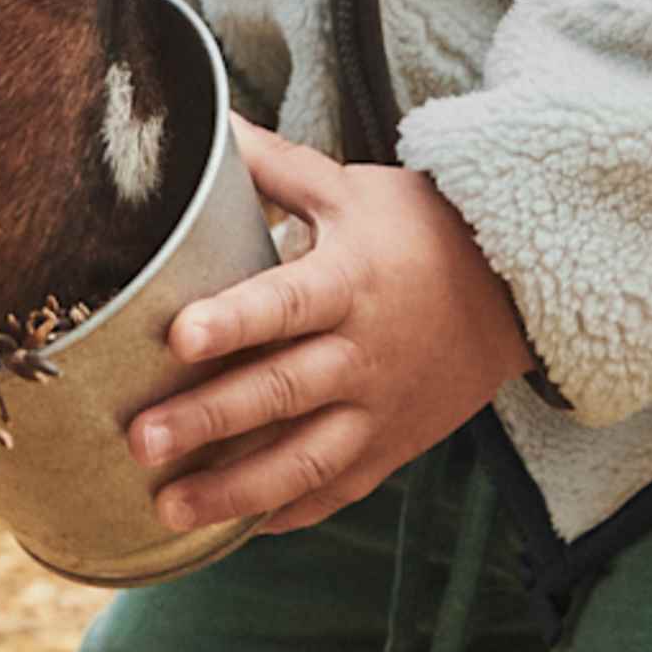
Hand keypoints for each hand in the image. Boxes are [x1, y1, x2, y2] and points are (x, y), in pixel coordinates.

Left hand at [128, 116, 532, 535]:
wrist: (511, 289)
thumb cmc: (416, 229)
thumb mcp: (348, 187)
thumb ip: (272, 166)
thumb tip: (206, 122)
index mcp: (348, 281)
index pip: (284, 304)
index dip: (232, 320)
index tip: (178, 337)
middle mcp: (362, 352)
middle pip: (281, 392)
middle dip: (209, 419)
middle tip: (140, 439)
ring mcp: (378, 410)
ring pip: (304, 460)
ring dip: (234, 490)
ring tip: (167, 507)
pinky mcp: (391, 448)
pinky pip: (336, 491)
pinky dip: (287, 512)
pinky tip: (233, 529)